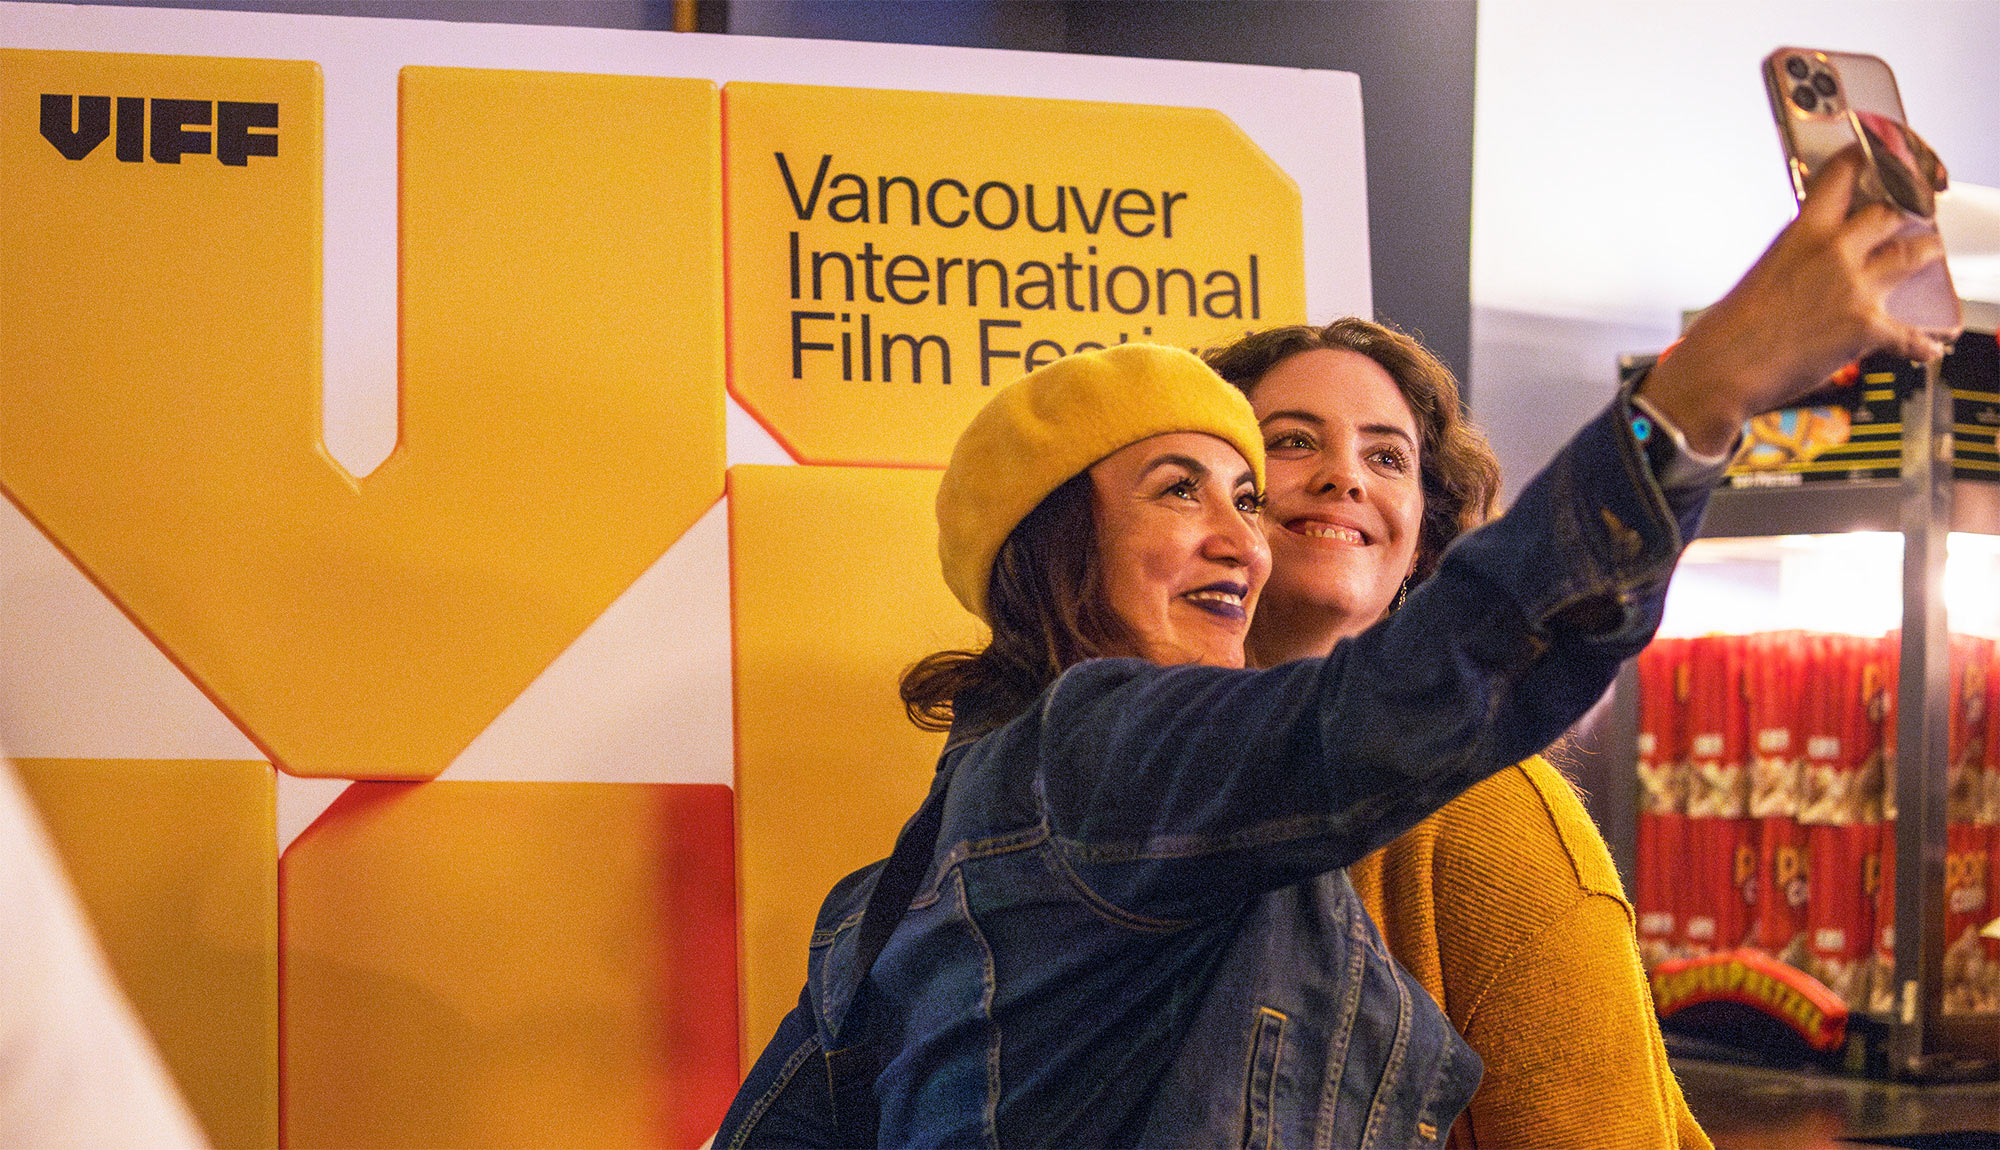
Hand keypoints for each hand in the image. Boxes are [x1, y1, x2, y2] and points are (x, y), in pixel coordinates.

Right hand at [1638, 147, 1948, 454]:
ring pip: (1914, 256)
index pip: (1841, 178)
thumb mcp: (1761, 274)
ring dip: (1926, 255)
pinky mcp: (1868, 329)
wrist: (1721, 371)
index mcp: (1802, 235)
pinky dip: (1922, 345)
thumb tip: (1815, 265)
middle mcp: (1834, 254)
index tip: (1870, 157)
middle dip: (1903, 216)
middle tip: (1907, 219)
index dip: (1861, 162)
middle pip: (1890, 215)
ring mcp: (1855, 289)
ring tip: (1930, 254)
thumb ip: (1796, 258)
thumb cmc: (1727, 331)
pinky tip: (1930, 347)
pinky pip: (1911, 335)